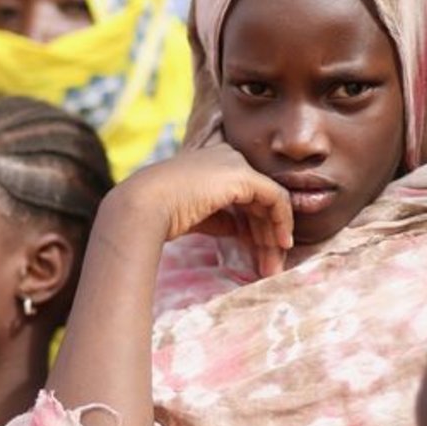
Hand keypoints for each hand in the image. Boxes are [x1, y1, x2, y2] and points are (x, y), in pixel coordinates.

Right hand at [115, 144, 293, 276]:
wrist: (144, 207)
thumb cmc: (160, 214)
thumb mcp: (196, 215)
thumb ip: (219, 218)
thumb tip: (237, 229)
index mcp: (212, 163)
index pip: (244, 195)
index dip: (254, 226)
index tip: (258, 254)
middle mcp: (226, 157)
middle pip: (259, 200)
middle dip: (267, 236)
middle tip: (270, 266)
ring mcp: (235, 163)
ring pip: (269, 201)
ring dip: (273, 237)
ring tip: (272, 268)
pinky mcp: (243, 175)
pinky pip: (276, 198)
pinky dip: (282, 222)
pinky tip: (282, 245)